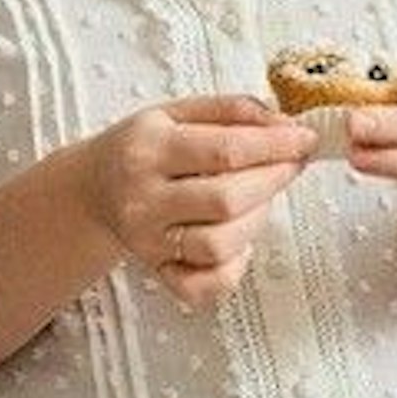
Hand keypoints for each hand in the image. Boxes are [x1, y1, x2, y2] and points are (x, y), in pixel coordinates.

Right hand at [82, 96, 317, 314]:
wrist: (92, 188)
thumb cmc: (142, 148)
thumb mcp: (176, 112)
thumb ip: (232, 111)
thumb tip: (283, 123)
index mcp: (148, 149)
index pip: (224, 150)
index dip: (276, 146)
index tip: (305, 139)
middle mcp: (143, 198)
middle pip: (226, 200)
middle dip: (273, 180)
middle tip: (289, 164)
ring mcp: (148, 241)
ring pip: (219, 245)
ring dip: (257, 220)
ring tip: (259, 198)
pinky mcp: (157, 271)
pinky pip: (204, 286)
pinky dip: (233, 268)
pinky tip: (237, 241)